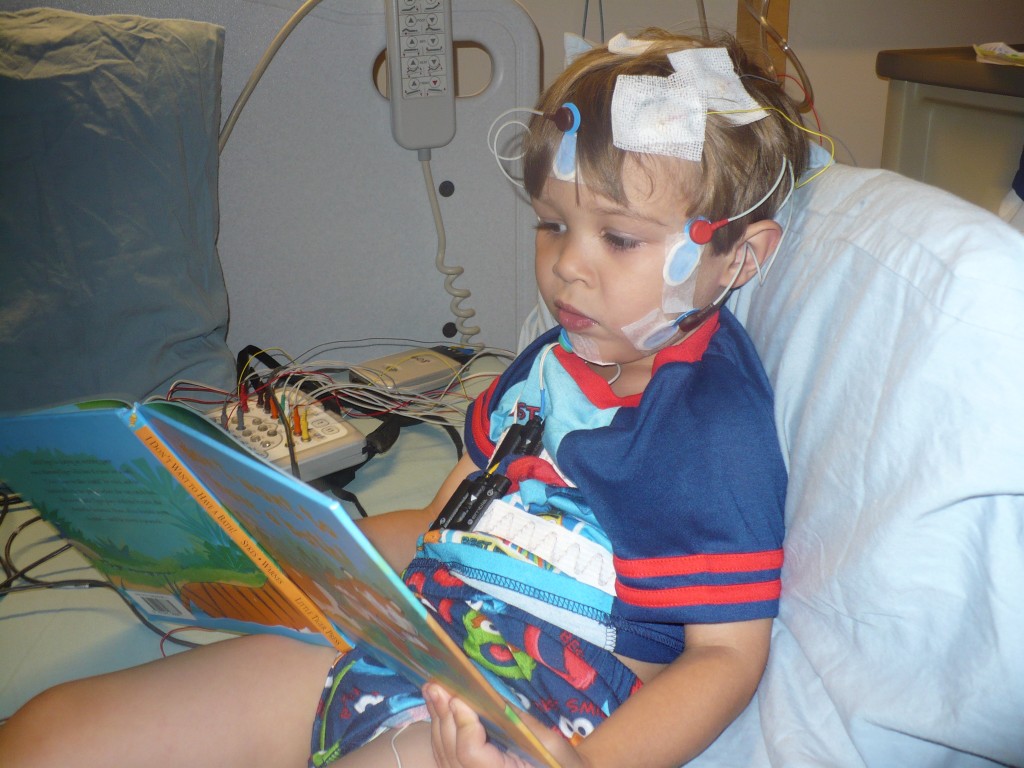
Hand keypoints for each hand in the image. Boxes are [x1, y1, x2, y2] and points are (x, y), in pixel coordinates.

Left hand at [423, 683, 586, 767]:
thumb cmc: (562, 764)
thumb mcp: (550, 743)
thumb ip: (520, 722)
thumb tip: (489, 695)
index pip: (471, 754)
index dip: (463, 725)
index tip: (459, 697)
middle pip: (452, 752)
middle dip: (444, 716)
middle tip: (435, 685)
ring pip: (445, 755)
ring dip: (438, 721)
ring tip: (432, 691)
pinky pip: (447, 758)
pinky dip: (441, 732)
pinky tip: (439, 710)